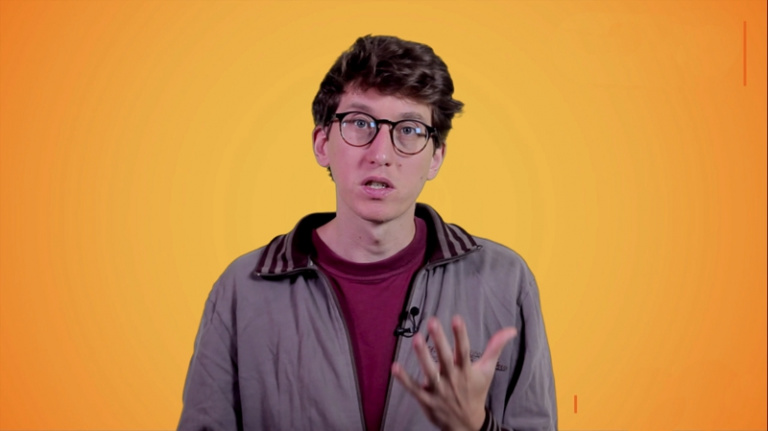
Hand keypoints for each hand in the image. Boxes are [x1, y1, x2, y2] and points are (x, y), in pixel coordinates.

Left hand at [391, 315, 517, 430]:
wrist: (467, 425)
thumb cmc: (476, 392)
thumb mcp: (487, 370)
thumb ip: (495, 348)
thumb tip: (511, 329)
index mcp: (467, 370)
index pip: (465, 350)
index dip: (461, 334)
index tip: (456, 318)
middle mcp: (453, 379)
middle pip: (446, 358)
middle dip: (439, 340)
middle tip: (432, 322)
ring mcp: (439, 390)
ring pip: (430, 372)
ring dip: (422, 356)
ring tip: (416, 338)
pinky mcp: (427, 400)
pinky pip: (414, 389)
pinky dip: (404, 379)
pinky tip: (395, 366)